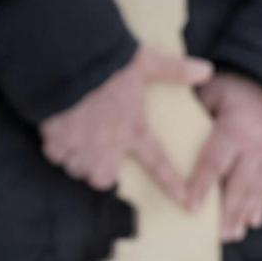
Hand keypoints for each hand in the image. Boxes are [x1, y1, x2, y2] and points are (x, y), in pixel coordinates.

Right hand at [40, 47, 213, 205]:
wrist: (67, 57)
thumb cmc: (108, 62)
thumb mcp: (146, 62)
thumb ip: (174, 70)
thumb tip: (207, 69)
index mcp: (134, 129)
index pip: (158, 163)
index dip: (172, 184)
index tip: (185, 203)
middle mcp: (108, 145)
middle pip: (103, 179)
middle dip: (101, 170)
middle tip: (99, 151)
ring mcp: (79, 146)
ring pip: (78, 170)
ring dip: (78, 160)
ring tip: (78, 138)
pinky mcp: (55, 139)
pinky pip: (55, 155)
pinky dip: (56, 147)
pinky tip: (59, 129)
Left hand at [186, 72, 261, 242]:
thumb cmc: (234, 91)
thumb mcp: (213, 92)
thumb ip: (195, 112)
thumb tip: (164, 129)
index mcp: (234, 128)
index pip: (215, 161)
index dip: (202, 185)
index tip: (192, 208)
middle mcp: (255, 146)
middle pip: (238, 184)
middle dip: (227, 212)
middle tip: (216, 236)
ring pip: (255, 190)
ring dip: (242, 215)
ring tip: (231, 236)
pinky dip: (260, 206)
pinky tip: (252, 223)